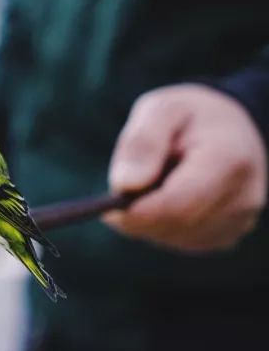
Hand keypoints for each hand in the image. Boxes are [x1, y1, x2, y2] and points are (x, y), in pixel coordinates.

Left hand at [103, 84, 266, 252]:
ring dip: (148, 220)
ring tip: (149, 185)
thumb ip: (142, 142)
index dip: (140, 212)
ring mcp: (238, 220)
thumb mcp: (161, 109)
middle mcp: (243, 196)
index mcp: (228, 159)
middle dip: (139, 215)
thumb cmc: (188, 116)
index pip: (180, 202)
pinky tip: (162, 199)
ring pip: (174, 237)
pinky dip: (160, 226)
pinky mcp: (227, 234)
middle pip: (175, 224)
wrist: (229, 129)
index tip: (107, 213)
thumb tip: (124, 185)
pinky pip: (180, 241)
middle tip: (114, 200)